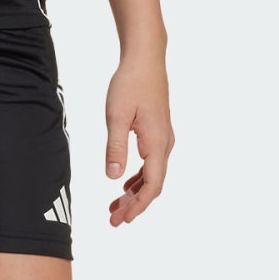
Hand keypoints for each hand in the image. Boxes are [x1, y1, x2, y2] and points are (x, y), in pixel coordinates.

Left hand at [103, 52, 171, 225]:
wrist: (145, 59)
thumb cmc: (130, 84)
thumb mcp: (116, 116)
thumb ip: (115, 148)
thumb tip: (113, 178)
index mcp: (156, 142)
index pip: (152, 184)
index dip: (138, 205)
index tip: (124, 219)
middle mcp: (165, 143)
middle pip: (153, 184)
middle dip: (134, 205)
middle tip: (114, 220)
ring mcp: (163, 138)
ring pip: (152, 174)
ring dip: (134, 192)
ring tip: (115, 207)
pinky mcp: (157, 131)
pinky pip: (151, 163)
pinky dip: (138, 177)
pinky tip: (124, 184)